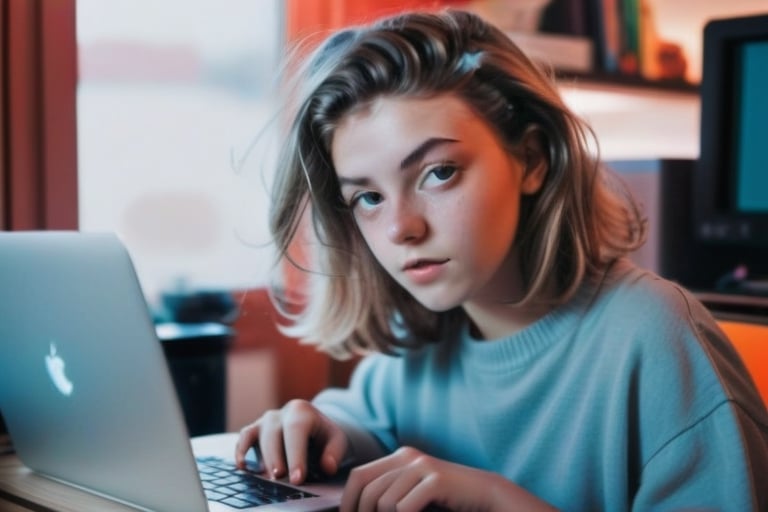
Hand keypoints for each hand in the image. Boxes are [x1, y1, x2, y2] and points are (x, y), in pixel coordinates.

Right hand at [235, 399, 348, 484]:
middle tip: (281, 478)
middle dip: (276, 458)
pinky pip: (244, 437)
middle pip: (274, 434)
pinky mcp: (255, 430)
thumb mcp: (336, 439)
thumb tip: (328, 466)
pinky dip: (241, 450)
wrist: (312, 425)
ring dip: (262, 458)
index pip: (296, 431)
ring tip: (269, 478)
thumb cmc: (323, 435)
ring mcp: (266, 420)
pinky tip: (243, 467)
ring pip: (258, 436)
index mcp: (302, 411)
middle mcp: (281, 413)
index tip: (297, 478)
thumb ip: (334, 452)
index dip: (296, 455)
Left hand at [341, 446, 556, 511]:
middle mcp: (408, 457)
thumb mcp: (413, 493)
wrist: (485, 496)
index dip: (348, 501)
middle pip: (368, 490)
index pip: (359, 476)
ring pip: (385, 502)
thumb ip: (389, 494)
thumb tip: (358, 509)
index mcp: (399, 457)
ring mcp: (422, 467)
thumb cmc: (447, 500)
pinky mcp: (436, 480)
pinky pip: (404, 508)